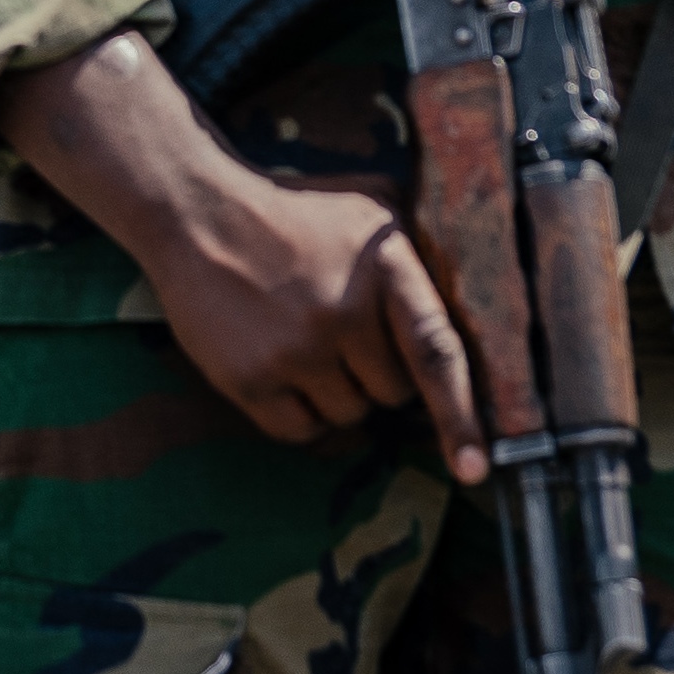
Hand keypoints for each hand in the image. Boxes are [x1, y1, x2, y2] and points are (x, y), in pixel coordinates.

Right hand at [0, 32, 485, 468]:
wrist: (198, 212)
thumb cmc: (293, 211)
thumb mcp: (369, 205)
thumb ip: (419, 248)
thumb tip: (475, 293)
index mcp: (384, 268)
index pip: (437, 353)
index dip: (460, 417)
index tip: (474, 468)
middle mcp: (343, 312)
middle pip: (393, 393)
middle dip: (379, 375)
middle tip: (344, 334)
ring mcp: (295, 350)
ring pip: (349, 414)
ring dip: (337, 392)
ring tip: (306, 341)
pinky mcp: (251, 378)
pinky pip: (301, 430)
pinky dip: (302, 413)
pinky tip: (284, 368)